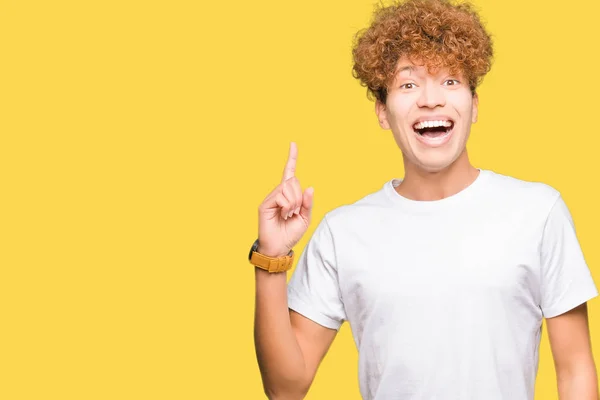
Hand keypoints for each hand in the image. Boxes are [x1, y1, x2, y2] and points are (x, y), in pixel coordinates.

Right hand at [257, 142, 314, 257]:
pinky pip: (281, 195)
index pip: (290, 173)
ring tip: (288, 214)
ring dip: (294, 203)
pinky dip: (286, 206)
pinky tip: (282, 215)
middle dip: (300, 197)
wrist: (279, 248)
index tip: (293, 144)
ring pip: (288, 187)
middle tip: (294, 212)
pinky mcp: (265, 204)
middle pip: (294, 181)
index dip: (292, 159)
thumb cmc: (290, 234)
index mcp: (288, 195)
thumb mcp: (305, 218)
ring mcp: (271, 198)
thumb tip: (309, 187)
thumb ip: (308, 203)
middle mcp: (278, 193)